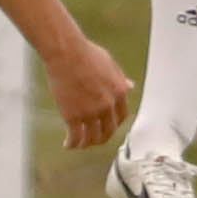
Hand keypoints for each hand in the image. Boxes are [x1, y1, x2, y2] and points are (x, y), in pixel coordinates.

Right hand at [43, 33, 131, 149]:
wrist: (66, 52)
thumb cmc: (85, 53)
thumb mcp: (109, 63)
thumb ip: (120, 78)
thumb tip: (130, 86)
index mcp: (118, 92)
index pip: (122, 116)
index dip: (115, 123)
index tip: (109, 125)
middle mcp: (107, 105)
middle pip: (108, 131)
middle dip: (102, 137)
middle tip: (95, 138)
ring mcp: (90, 113)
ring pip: (92, 138)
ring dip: (87, 143)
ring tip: (81, 144)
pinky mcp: (73, 116)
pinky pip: (75, 137)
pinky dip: (72, 144)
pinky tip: (68, 144)